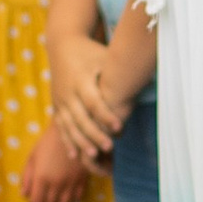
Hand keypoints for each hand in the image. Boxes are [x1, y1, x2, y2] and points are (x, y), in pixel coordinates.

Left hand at [19, 118, 88, 201]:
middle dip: (45, 200)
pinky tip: (68, 187)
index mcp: (41, 178)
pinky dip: (72, 195)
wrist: (71, 131)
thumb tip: (24, 194)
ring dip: (59, 199)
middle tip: (45, 191)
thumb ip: (26, 176)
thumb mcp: (32, 157)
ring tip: (57, 191)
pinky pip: (77, 197)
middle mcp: (56, 184)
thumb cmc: (48, 142)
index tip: (35, 194)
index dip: (34, 200)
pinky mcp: (83, 180)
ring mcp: (71, 183)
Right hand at [51, 41, 124, 162]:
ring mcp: (60, 100)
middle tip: (109, 147)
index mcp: (81, 80)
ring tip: (94, 155)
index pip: (93, 102)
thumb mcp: (104, 57)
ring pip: (69, 126)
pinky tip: (74, 156)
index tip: (119, 127)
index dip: (106, 115)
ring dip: (81, 142)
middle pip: (81, 118)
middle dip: (94, 134)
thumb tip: (146, 77)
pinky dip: (67, 141)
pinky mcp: (56, 106)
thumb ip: (119, 71)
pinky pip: (61, 127)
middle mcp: (68, 92)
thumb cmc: (92, 52)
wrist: (62, 45)